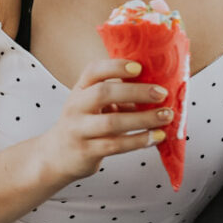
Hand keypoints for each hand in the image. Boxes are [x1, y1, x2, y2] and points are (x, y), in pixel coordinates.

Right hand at [37, 57, 171, 187]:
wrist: (57, 156)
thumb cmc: (84, 125)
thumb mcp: (93, 104)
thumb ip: (117, 95)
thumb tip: (157, 89)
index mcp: (80, 90)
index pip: (93, 71)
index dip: (116, 66)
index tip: (139, 67)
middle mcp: (75, 107)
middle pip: (103, 93)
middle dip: (136, 91)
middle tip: (161, 93)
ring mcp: (79, 130)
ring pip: (112, 122)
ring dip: (143, 119)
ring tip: (165, 116)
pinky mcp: (86, 151)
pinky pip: (116, 145)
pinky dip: (139, 140)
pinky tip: (155, 137)